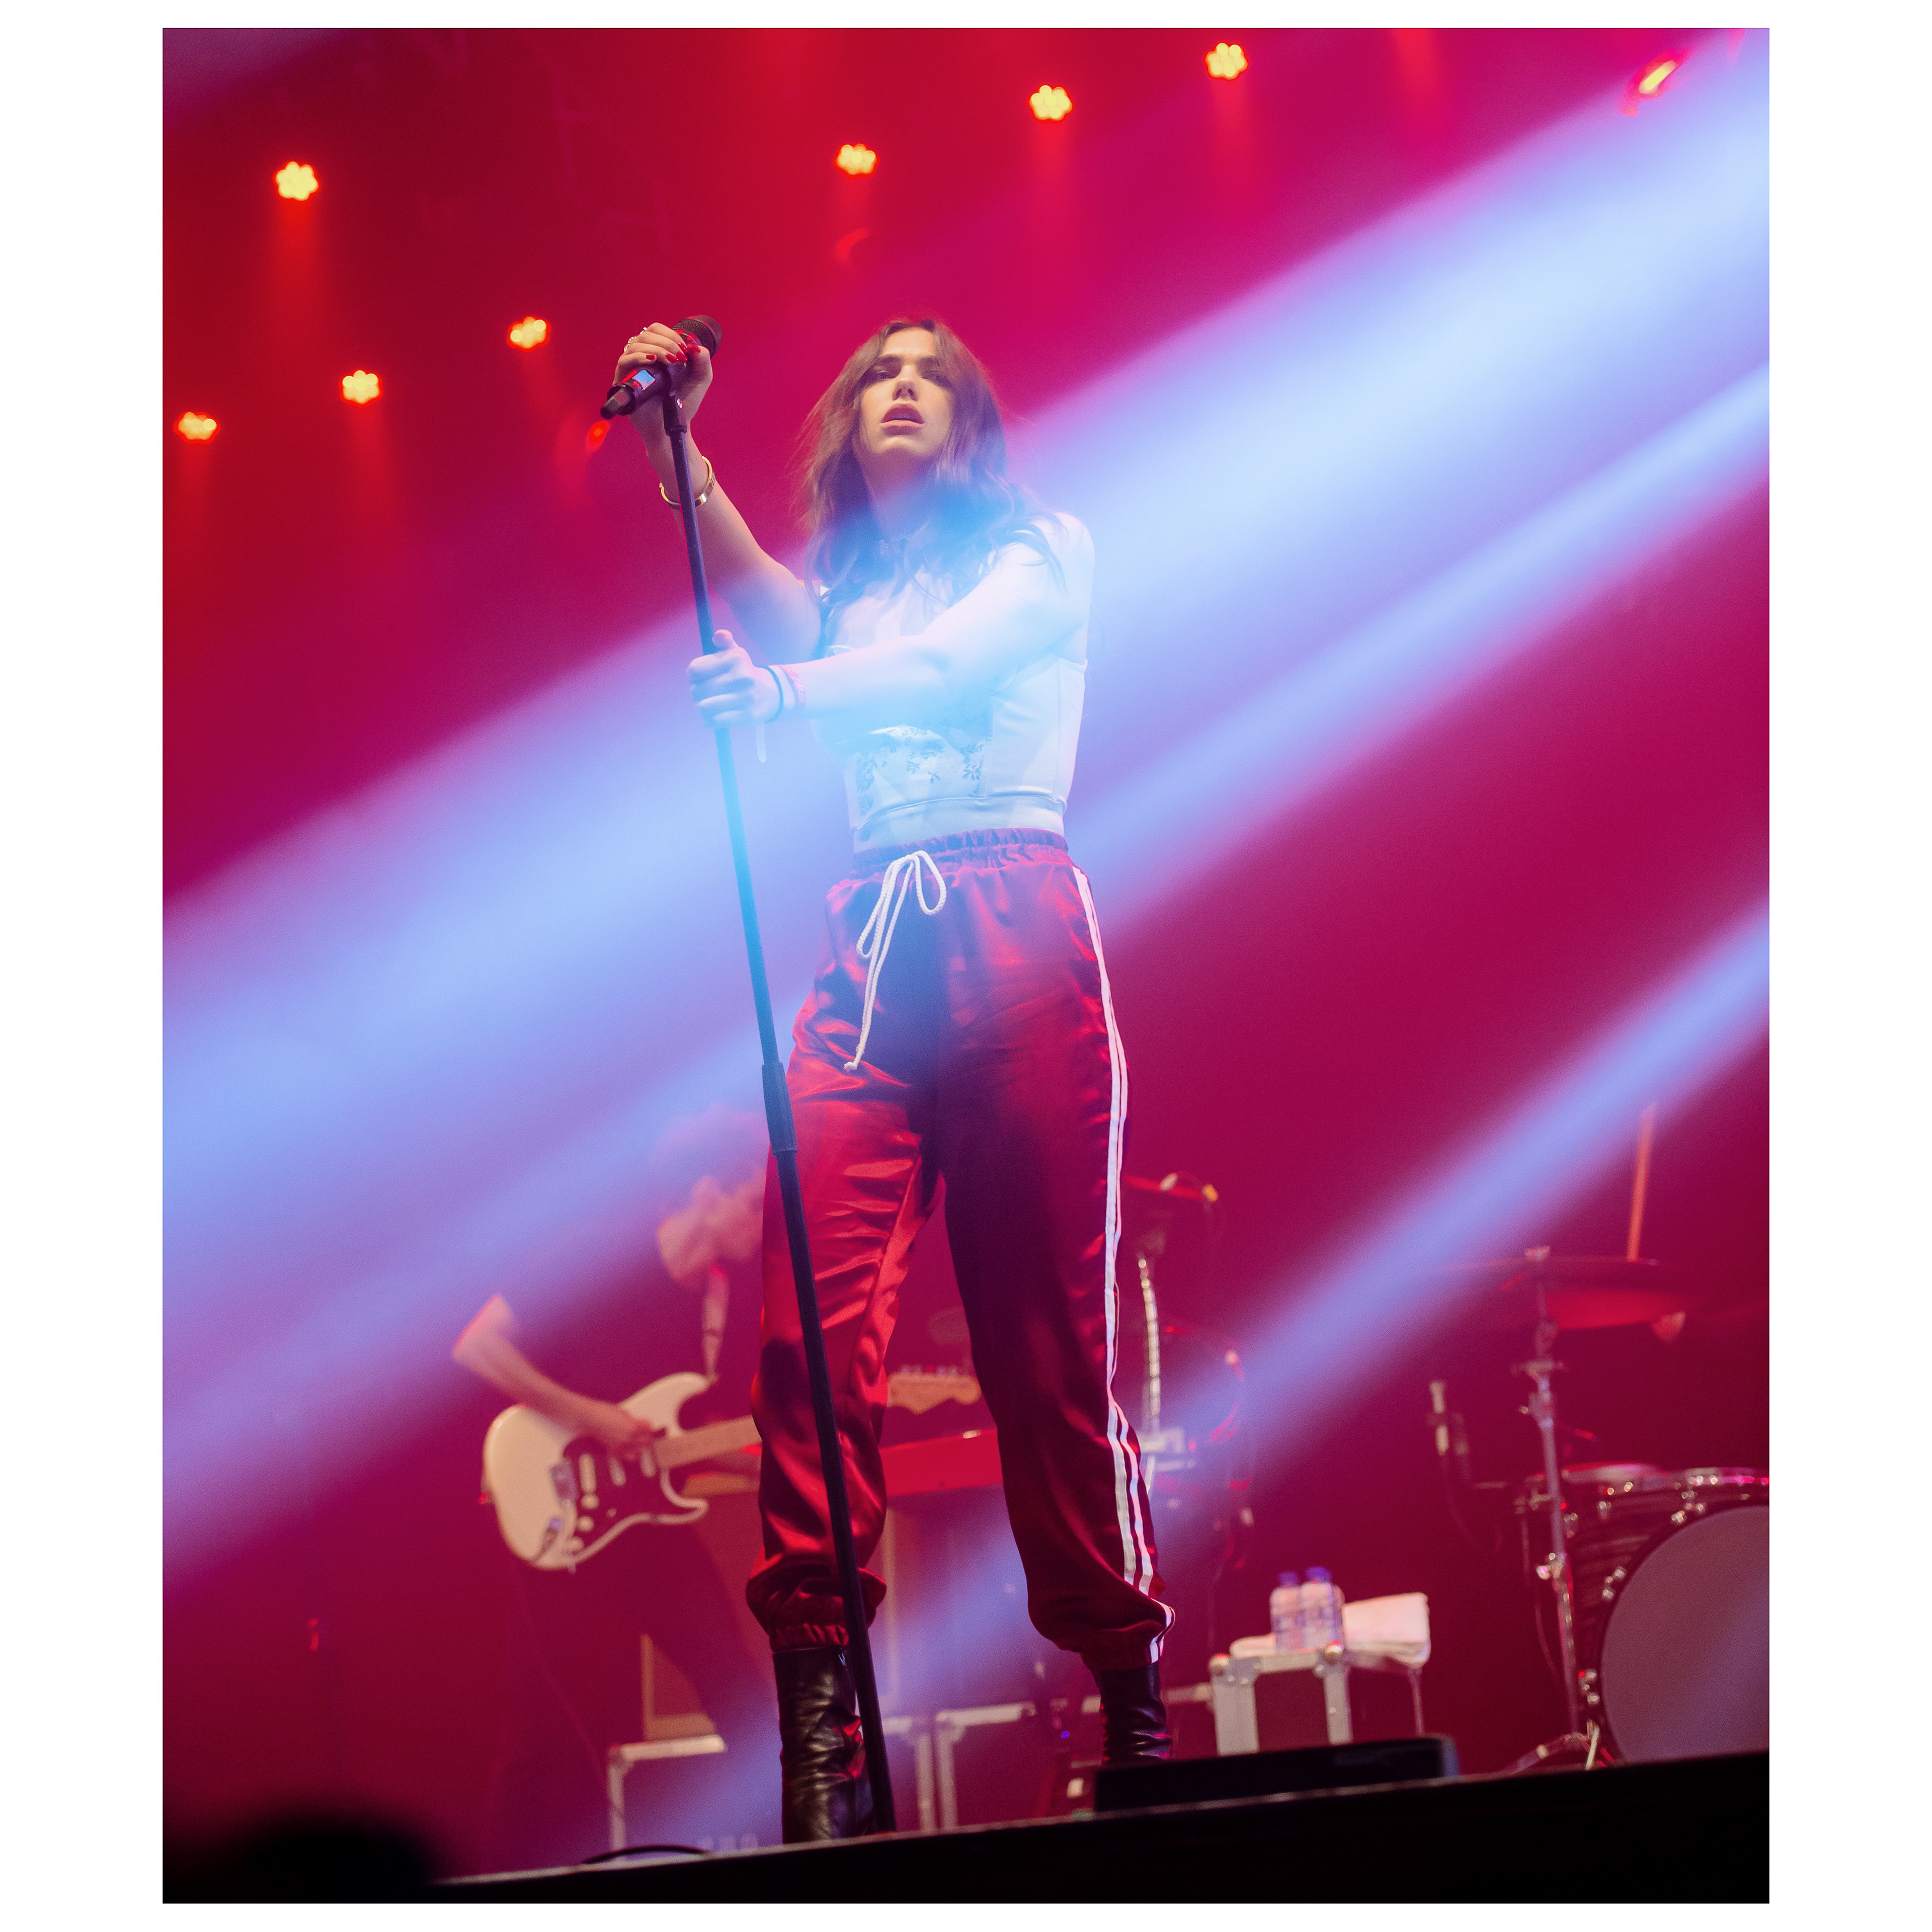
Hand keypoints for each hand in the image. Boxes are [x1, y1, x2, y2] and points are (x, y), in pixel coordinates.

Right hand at [577, 1399, 661, 1458]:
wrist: (589, 1418)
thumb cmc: (604, 1412)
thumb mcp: (623, 1412)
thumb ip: (633, 1420)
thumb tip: (640, 1423)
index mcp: (633, 1427)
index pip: (649, 1431)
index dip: (650, 1429)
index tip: (649, 1428)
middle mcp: (628, 1438)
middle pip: (646, 1443)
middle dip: (647, 1439)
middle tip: (647, 1437)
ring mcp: (620, 1446)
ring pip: (637, 1453)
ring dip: (639, 1449)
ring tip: (639, 1445)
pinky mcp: (611, 1450)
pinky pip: (623, 1457)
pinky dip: (626, 1455)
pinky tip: (627, 1451)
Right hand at [614, 322, 713, 465]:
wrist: (674, 425)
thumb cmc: (683, 403)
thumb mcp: (700, 380)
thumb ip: (702, 361)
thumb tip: (695, 346)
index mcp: (657, 352)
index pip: (656, 330)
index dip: (670, 334)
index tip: (684, 349)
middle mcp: (642, 357)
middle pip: (646, 335)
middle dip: (666, 342)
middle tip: (679, 357)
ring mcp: (632, 368)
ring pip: (636, 345)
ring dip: (656, 349)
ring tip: (671, 361)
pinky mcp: (623, 381)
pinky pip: (625, 360)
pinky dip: (638, 357)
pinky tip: (652, 361)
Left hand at [689, 630, 780, 727]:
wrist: (770, 693)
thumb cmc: (743, 672)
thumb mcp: (735, 653)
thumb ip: (724, 641)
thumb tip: (719, 635)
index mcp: (735, 658)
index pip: (694, 670)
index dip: (692, 677)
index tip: (700, 679)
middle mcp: (741, 676)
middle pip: (697, 690)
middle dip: (698, 693)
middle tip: (709, 693)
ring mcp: (745, 697)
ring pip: (703, 707)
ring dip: (702, 708)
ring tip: (711, 704)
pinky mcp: (747, 715)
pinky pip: (715, 721)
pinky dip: (709, 720)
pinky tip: (715, 716)